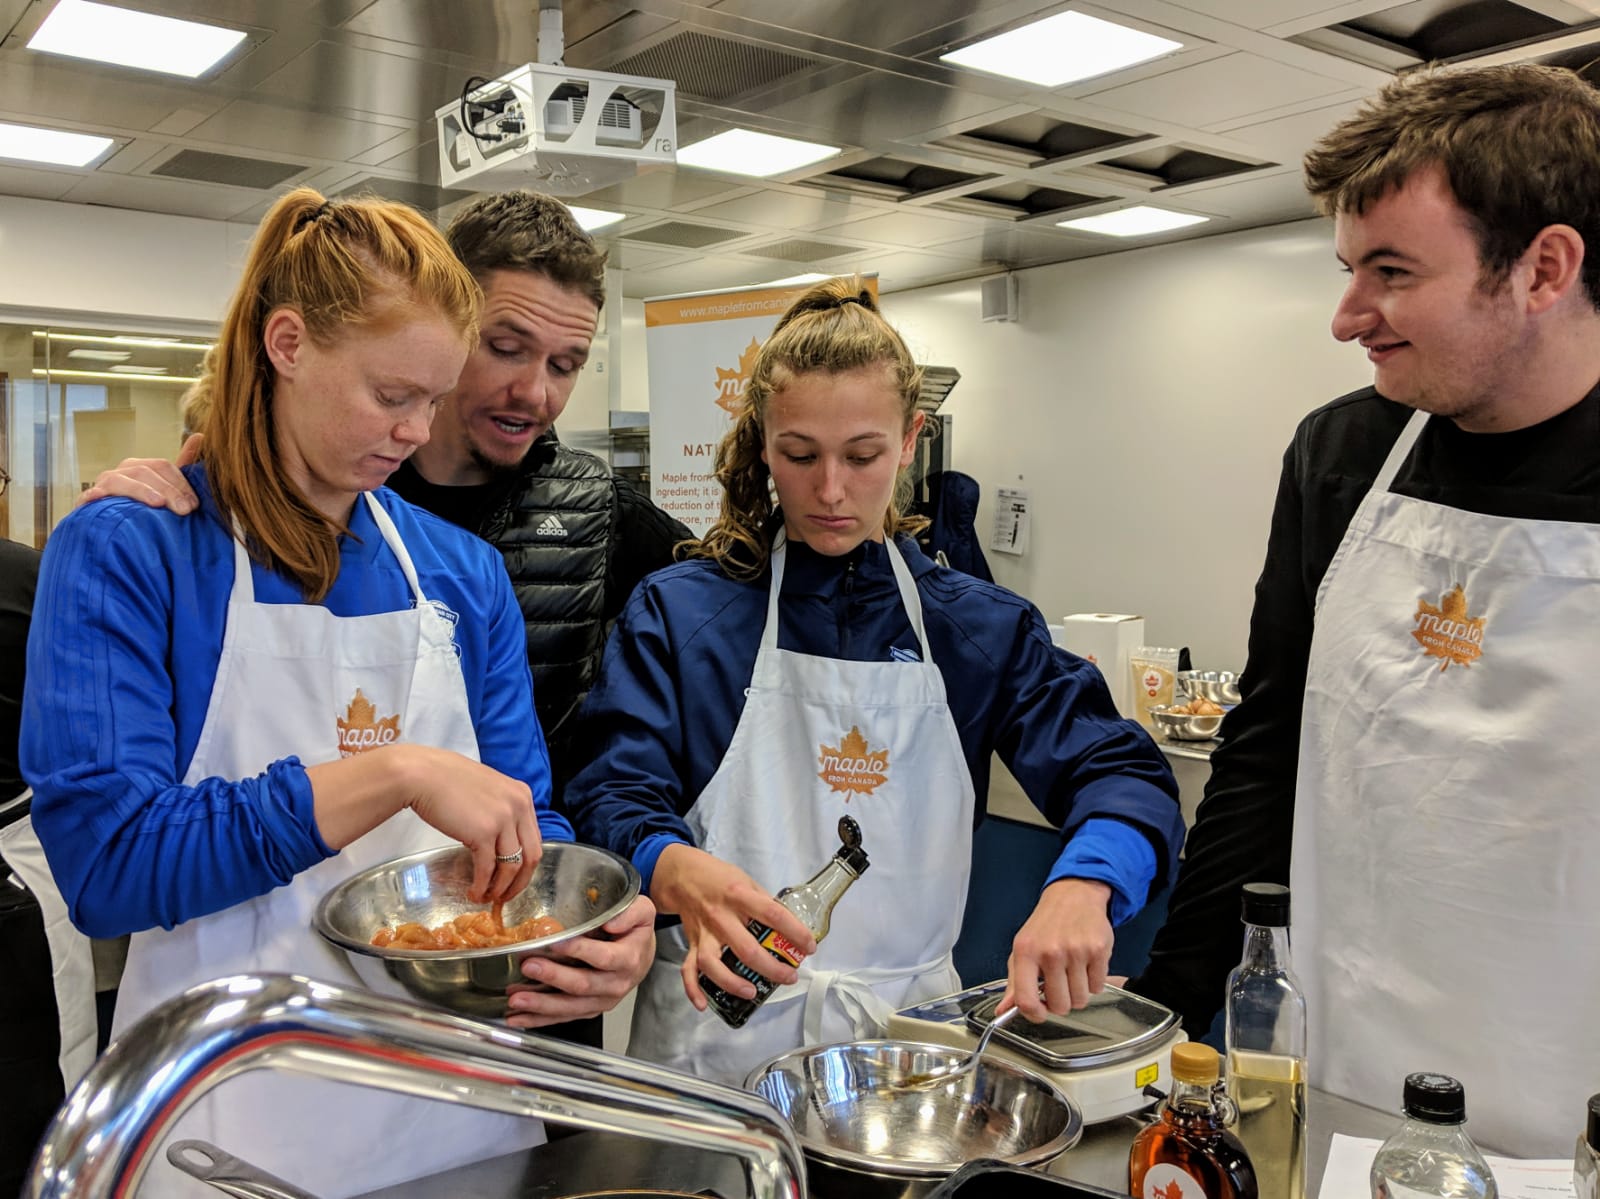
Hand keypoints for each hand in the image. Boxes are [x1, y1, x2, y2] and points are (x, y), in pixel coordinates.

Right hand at [77, 433, 202, 511]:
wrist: (113, 526)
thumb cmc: (145, 507)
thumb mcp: (165, 487)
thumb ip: (182, 465)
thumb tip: (200, 435)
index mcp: (142, 467)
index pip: (163, 466)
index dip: (181, 484)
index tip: (195, 504)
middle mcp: (124, 471)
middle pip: (146, 472)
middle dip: (168, 490)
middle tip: (184, 509)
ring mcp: (104, 482)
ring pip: (122, 480)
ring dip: (141, 491)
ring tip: (158, 503)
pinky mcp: (89, 498)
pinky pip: (91, 494)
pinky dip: (95, 495)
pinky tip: (99, 497)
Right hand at [310, 744, 541, 904]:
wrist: (422, 774)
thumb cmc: (447, 780)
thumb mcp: (487, 789)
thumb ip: (501, 810)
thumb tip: (501, 840)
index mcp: (522, 795)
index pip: (534, 838)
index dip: (525, 864)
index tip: (514, 878)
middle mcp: (519, 806)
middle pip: (531, 856)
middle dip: (519, 882)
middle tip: (504, 896)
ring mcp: (503, 819)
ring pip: (512, 866)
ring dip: (500, 888)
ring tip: (487, 897)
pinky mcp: (483, 833)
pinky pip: (488, 868)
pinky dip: (482, 885)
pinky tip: (473, 892)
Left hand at [506, 893, 656, 1027]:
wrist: (642, 955)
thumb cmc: (636, 932)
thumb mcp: (642, 911)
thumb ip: (630, 913)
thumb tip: (610, 921)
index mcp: (628, 959)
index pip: (603, 957)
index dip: (579, 951)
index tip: (556, 943)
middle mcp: (616, 984)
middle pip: (583, 985)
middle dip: (553, 977)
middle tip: (529, 966)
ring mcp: (602, 1000)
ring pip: (570, 1007)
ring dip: (541, 1005)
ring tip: (516, 999)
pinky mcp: (589, 1010)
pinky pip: (563, 1017)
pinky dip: (539, 1019)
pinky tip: (518, 1017)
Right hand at [649, 844, 815, 1011]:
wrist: (682, 875)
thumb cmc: (719, 878)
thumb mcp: (747, 881)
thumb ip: (764, 902)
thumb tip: (788, 926)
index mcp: (739, 896)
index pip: (773, 915)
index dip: (795, 933)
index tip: (809, 947)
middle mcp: (721, 916)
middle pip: (746, 949)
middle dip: (771, 969)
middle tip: (789, 977)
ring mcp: (704, 932)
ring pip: (712, 963)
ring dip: (732, 983)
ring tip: (752, 992)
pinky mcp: (692, 943)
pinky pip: (688, 969)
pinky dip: (693, 989)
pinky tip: (703, 1003)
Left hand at [1002, 878, 1114, 1020]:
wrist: (1073, 897)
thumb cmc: (1045, 926)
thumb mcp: (1022, 950)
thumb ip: (1014, 983)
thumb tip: (1003, 1011)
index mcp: (1026, 952)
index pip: (1026, 1000)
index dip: (1035, 1015)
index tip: (1041, 1012)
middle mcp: (1050, 952)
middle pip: (1060, 1006)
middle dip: (1061, 1001)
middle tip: (1059, 983)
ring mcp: (1076, 951)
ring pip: (1081, 1000)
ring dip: (1078, 992)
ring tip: (1072, 972)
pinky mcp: (1098, 950)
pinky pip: (1098, 988)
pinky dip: (1093, 982)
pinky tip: (1086, 965)